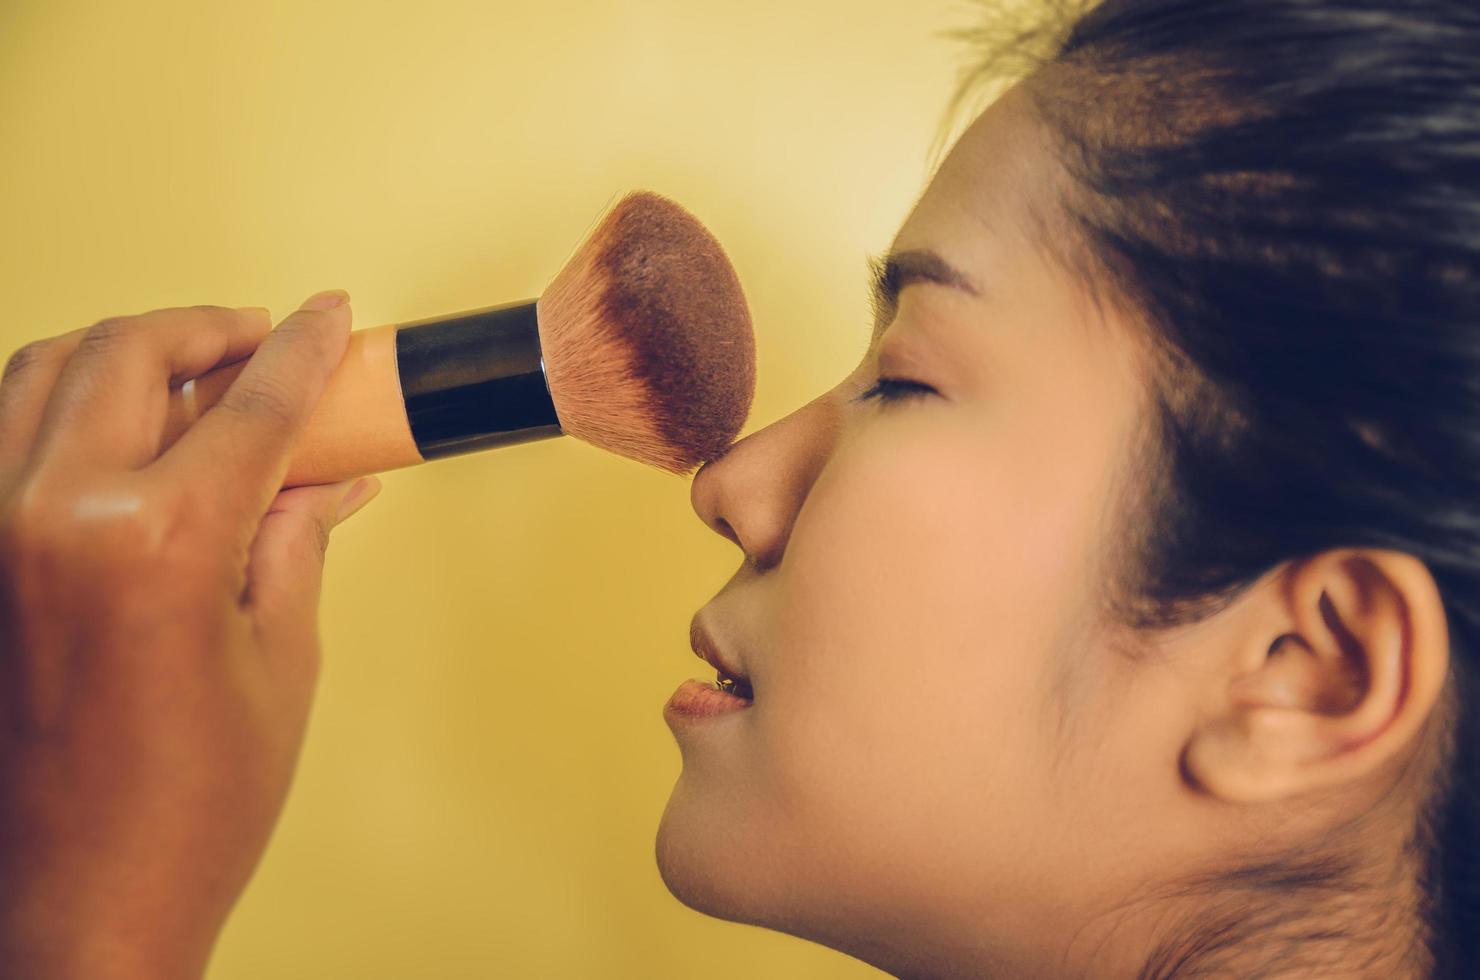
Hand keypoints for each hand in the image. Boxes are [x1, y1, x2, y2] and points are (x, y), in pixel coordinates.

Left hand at [0, 291, 381, 979]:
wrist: (82, 904)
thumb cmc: (187, 808)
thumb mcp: (280, 662)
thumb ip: (298, 539)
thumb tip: (332, 477)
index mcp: (161, 542)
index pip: (252, 403)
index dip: (302, 348)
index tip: (325, 316)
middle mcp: (55, 515)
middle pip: (133, 351)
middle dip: (211, 326)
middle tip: (261, 337)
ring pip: (43, 367)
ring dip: (124, 347)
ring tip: (188, 367)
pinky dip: (55, 397)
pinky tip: (106, 422)